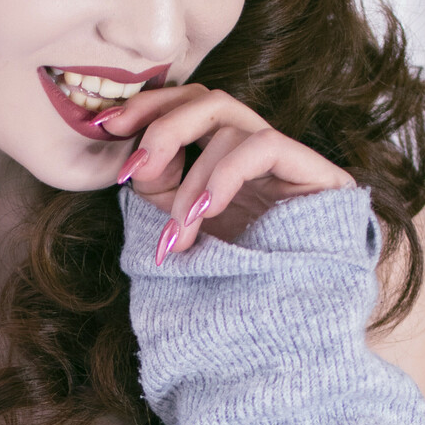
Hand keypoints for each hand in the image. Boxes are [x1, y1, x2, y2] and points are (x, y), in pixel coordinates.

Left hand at [98, 83, 353, 263]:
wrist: (288, 325)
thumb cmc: (234, 282)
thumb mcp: (181, 228)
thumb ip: (159, 188)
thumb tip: (138, 157)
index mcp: (227, 159)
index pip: (191, 105)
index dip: (150, 106)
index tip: (107, 126)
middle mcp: (258, 153)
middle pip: (208, 99)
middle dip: (162, 125)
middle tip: (135, 171)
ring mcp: (290, 161)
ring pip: (229, 125)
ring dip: (191, 182)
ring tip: (178, 237)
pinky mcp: (318, 174)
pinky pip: (264, 146)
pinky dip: (225, 173)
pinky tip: (208, 210)